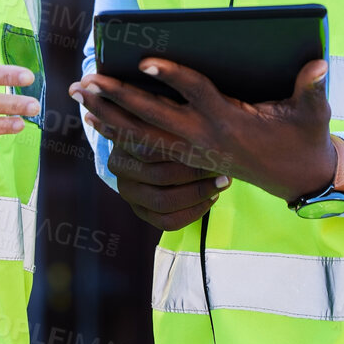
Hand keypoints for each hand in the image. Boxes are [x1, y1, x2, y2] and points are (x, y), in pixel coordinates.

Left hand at [73, 58, 335, 203]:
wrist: (300, 179)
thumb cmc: (304, 138)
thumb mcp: (312, 113)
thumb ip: (311, 87)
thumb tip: (318, 63)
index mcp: (230, 120)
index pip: (195, 92)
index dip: (171, 75)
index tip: (145, 59)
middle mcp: (205, 137)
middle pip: (153, 115)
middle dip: (119, 96)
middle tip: (89, 78)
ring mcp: (193, 150)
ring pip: (142, 134)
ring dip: (110, 114)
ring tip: (81, 96)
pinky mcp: (188, 158)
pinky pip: (146, 146)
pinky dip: (120, 132)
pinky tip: (97, 119)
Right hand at [106, 138, 229, 230]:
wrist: (146, 149)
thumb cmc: (162, 131)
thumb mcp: (164, 122)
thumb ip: (178, 126)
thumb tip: (210, 134)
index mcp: (123, 143)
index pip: (153, 150)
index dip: (185, 152)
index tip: (212, 148)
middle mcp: (121, 170)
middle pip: (161, 177)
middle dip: (197, 175)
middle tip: (222, 169)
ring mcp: (128, 194)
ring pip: (164, 203)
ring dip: (198, 194)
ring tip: (221, 184)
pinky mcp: (140, 212)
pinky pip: (168, 222)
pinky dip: (194, 212)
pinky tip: (210, 199)